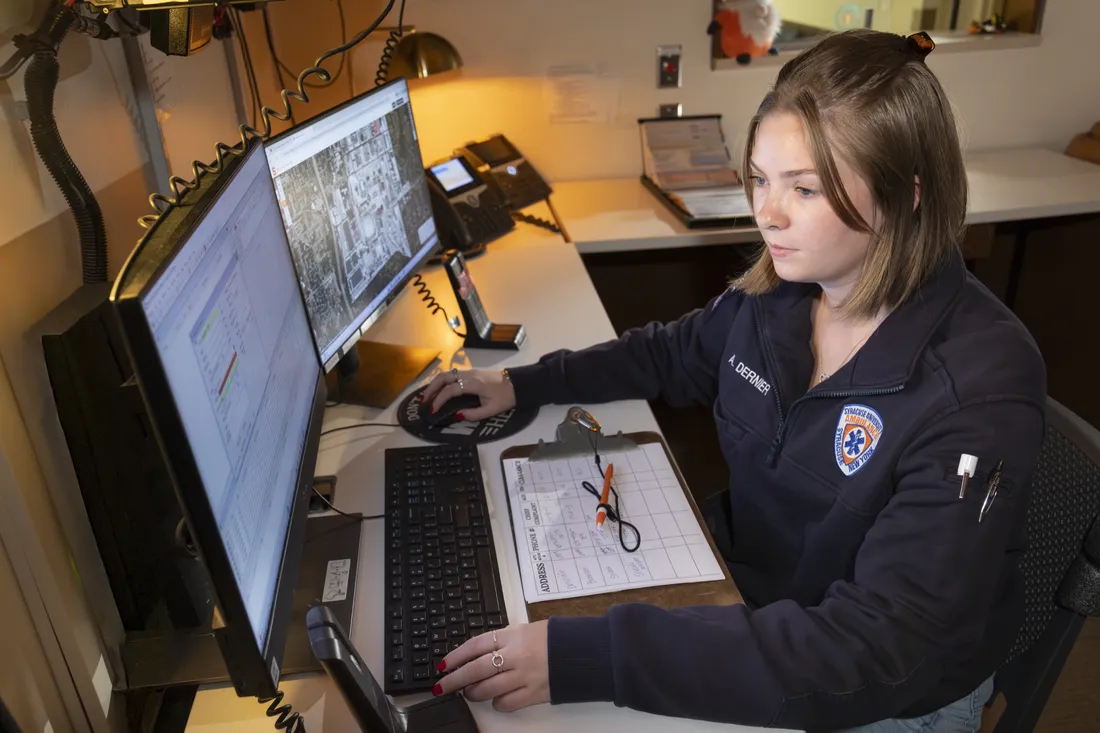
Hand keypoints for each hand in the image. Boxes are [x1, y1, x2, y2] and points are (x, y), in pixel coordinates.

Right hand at [421, 368, 515, 421]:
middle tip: (424, 401)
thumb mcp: (492, 410)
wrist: (518, 383)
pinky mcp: (471, 372)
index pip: (451, 389)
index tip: (434, 411)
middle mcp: (469, 374)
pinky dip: (442, 381)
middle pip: (444, 376)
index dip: (440, 400)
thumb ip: (474, 414)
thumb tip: (457, 415)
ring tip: (429, 396)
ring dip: (435, 383)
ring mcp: (470, 371)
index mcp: (474, 383)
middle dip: (432, 388)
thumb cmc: (506, 397)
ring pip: (447, 373)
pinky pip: (452, 374)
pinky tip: (439, 390)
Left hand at [435, 622, 549, 711]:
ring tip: (469, 692)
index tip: (443, 666)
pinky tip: (497, 698)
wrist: (580, 652)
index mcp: (511, 636)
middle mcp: (515, 656)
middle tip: (443, 686)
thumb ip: (502, 639)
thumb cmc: (553, 638)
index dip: (456, 657)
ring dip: (473, 693)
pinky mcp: (533, 694)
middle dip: (455, 680)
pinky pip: (506, 703)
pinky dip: (497, 703)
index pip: (474, 646)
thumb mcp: (524, 629)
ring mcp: (524, 676)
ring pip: (487, 689)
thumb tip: (476, 652)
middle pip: (476, 670)